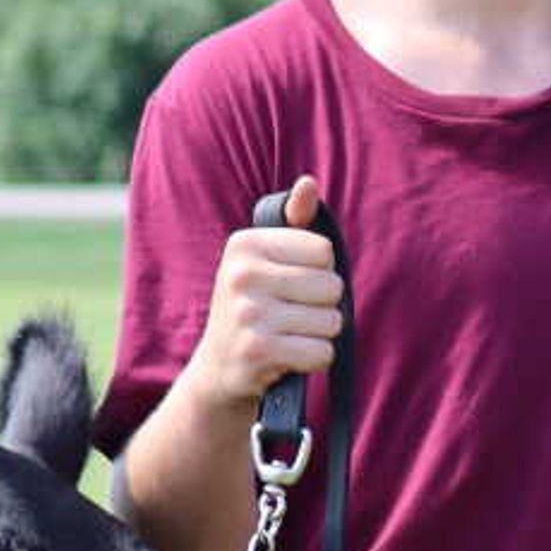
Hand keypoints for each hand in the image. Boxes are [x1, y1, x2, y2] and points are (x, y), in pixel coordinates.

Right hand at [192, 172, 341, 412]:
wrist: (219, 367)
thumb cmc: (254, 305)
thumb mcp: (265, 260)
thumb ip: (293, 222)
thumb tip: (308, 183)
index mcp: (245, 244)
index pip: (324, 252)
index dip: (318, 272)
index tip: (289, 284)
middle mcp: (241, 275)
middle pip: (332, 287)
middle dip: (322, 306)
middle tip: (290, 315)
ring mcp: (248, 314)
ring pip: (332, 322)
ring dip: (319, 334)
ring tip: (288, 335)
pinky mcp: (258, 351)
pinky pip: (322, 353)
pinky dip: (314, 360)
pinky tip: (289, 357)